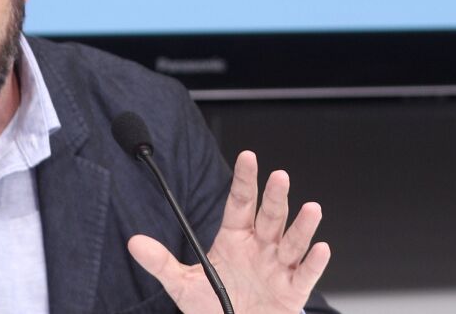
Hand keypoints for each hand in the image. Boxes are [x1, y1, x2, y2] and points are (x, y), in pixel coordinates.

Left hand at [127, 150, 329, 313]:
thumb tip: (134, 243)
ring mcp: (278, 267)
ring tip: (311, 209)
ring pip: (292, 241)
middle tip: (278, 177)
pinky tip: (321, 248)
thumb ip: (161, 262)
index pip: (240, 202)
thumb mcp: (183, 284)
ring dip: (302, 226)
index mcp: (235, 238)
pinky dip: (314, 262)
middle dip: (275, 196)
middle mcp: (260, 247)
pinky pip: (305, 274)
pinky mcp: (292, 290)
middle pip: (270, 216)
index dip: (244, 180)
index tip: (248, 157)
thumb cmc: (216, 306)